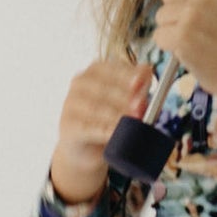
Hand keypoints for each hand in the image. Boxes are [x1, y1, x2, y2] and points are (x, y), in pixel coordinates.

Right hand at [49, 56, 152, 202]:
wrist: (86, 148)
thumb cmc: (108, 118)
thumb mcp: (126, 99)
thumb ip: (137, 85)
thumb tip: (147, 70)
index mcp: (95, 71)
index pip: (112, 68)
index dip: (128, 75)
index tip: (142, 82)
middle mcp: (80, 84)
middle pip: (104, 88)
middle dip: (125, 97)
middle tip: (141, 106)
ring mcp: (71, 104)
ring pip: (96, 108)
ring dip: (117, 115)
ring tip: (133, 122)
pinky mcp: (68, 126)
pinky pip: (88, 127)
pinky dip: (103, 130)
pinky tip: (115, 134)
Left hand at [154, 0, 216, 134]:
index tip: (201, 2)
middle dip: (179, 11)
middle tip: (203, 27)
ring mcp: (193, 15)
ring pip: (162, 15)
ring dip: (175, 30)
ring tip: (199, 39)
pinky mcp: (182, 37)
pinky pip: (160, 35)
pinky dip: (171, 46)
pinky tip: (192, 50)